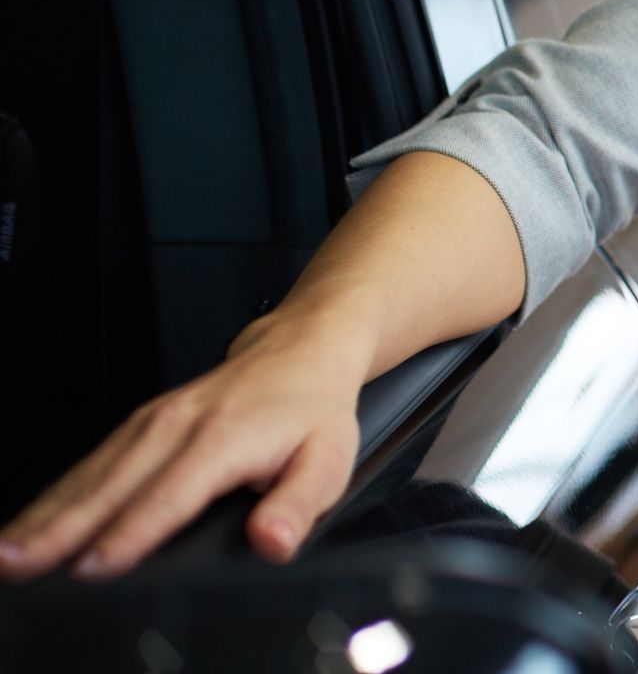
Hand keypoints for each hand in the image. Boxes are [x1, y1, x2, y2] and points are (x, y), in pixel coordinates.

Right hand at [0, 306, 372, 581]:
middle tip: (15, 563)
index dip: (128, 534)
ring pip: (89, 474)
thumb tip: (272, 541)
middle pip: (110, 485)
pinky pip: (91, 462)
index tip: (91, 567)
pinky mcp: (140, 423)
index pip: (168, 496)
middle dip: (59, 529)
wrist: (301, 348)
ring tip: (6, 552)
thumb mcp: (328, 460)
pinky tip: (31, 522)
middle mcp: (179, 425)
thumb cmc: (312, 407)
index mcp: (224, 438)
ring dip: (44, 514)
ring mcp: (153, 421)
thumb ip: (298, 505)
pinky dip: (55, 494)